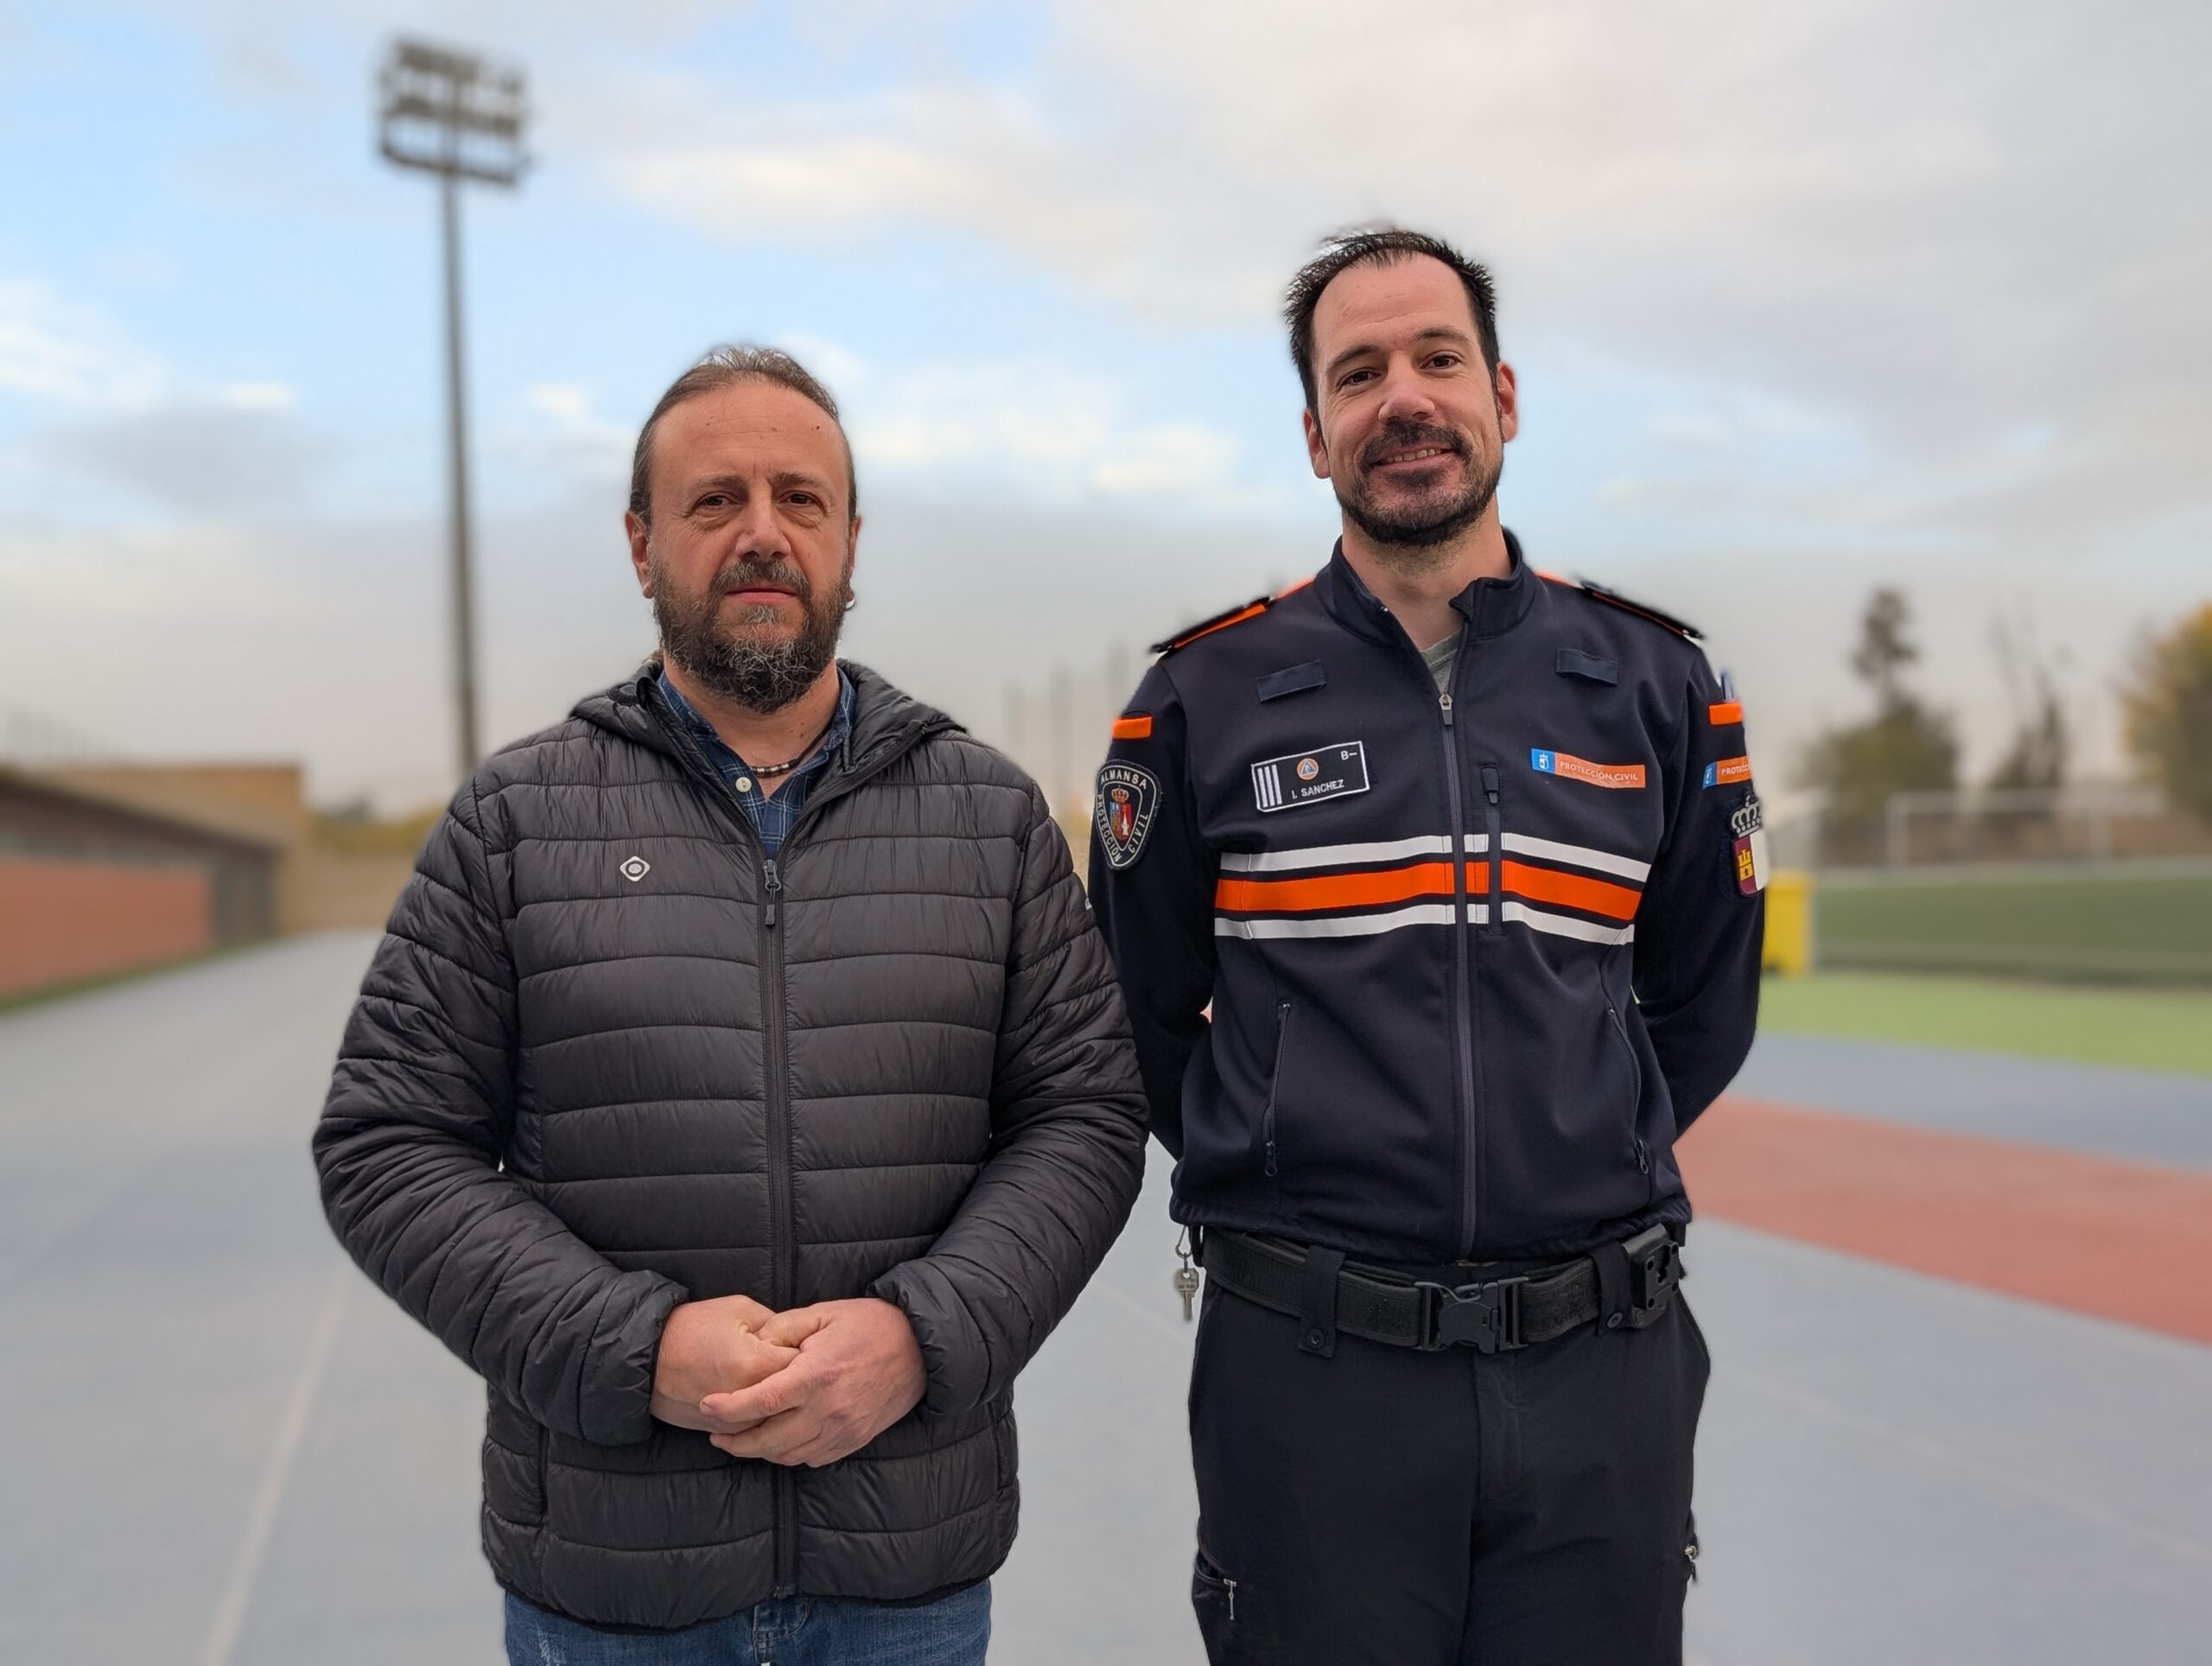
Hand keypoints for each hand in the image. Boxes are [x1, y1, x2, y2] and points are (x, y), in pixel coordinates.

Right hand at [651, 1293, 799, 1430]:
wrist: (646, 1359)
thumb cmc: (690, 1327)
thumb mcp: (740, 1310)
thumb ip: (778, 1326)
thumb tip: (800, 1340)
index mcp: (757, 1365)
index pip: (805, 1364)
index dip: (809, 1351)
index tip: (806, 1342)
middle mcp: (750, 1401)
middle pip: (796, 1396)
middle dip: (799, 1379)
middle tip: (794, 1361)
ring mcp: (737, 1422)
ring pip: (780, 1418)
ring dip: (785, 1401)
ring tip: (777, 1378)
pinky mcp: (725, 1432)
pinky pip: (758, 1429)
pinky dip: (765, 1416)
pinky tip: (763, 1396)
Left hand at [702, 1298, 926, 1467]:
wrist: (921, 1348)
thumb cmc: (870, 1323)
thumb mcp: (823, 1312)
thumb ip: (782, 1327)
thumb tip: (751, 1345)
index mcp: (817, 1374)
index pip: (761, 1402)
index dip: (728, 1409)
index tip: (707, 1407)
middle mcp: (829, 1409)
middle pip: (769, 1440)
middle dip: (736, 1442)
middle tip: (715, 1434)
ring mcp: (844, 1429)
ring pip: (789, 1455)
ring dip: (761, 1451)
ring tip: (743, 1438)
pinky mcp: (855, 1440)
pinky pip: (813, 1459)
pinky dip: (790, 1454)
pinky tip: (780, 1440)